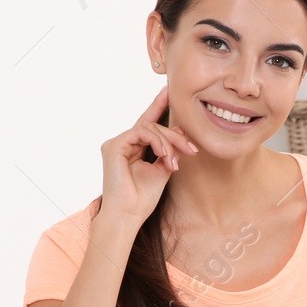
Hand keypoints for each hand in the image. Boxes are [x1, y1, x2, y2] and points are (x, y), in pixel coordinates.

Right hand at [98, 86, 197, 227]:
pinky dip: (157, 142)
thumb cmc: (142, 199)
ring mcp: (117, 143)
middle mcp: (123, 143)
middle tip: (192, 150)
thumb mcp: (163, 170)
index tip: (170, 91)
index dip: (158, 105)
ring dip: (169, 142)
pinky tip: (165, 157)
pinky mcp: (113, 146)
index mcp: (133, 148)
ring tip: (175, 162)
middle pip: (153, 125)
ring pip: (149, 127)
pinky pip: (141, 132)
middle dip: (175, 136)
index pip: (148, 123)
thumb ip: (169, 152)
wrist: (128, 216)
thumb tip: (181, 135)